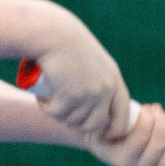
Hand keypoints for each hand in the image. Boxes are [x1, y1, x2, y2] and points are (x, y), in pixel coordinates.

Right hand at [21, 21, 131, 141]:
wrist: (52, 33)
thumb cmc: (67, 43)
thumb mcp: (91, 62)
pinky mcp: (70, 97)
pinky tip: (42, 97)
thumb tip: (97, 113)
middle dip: (78, 123)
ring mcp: (89, 95)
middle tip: (63, 111)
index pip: (122, 116)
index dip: (113, 129)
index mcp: (114, 80)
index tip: (101, 133)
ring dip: (60, 114)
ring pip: (73, 120)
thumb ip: (98, 81)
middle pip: (95, 124)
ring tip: (51, 97)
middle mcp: (105, 90)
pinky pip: (57, 114)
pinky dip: (47, 108)